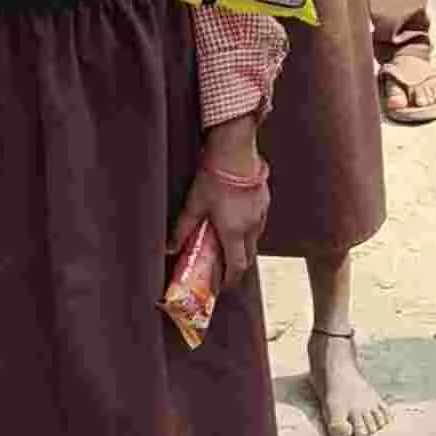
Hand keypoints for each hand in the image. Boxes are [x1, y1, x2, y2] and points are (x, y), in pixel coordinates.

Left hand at [174, 121, 268, 269]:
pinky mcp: (264, 200)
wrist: (235, 150)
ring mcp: (260, 213)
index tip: (223, 285)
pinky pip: (259, 222)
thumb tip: (170, 247)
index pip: (236, 267)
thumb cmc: (215, 177)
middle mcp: (251, 227)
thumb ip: (182, 229)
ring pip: (255, 239)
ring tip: (229, 241)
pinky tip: (238, 218)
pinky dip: (249, 228)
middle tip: (224, 268)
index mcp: (233, 232)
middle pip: (248, 257)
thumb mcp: (193, 205)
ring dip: (244, 246)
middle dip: (237, 266)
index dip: (230, 280)